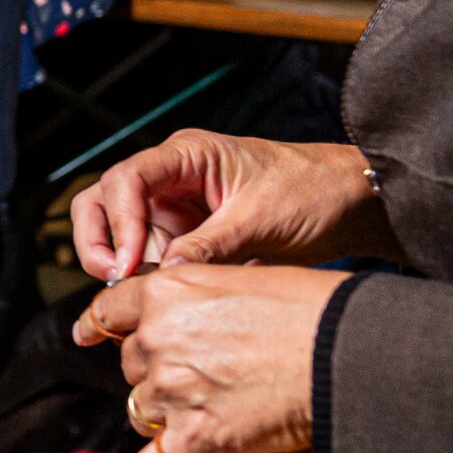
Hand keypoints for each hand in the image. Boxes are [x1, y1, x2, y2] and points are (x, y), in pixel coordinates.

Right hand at [71, 131, 396, 282]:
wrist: (353, 204)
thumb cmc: (314, 191)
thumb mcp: (261, 220)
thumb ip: (210, 246)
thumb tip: (167, 277)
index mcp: (185, 155)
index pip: (125, 179)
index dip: (120, 222)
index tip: (129, 264)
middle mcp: (170, 178)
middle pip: (102, 200)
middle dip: (99, 240)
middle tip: (113, 278)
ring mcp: (175, 208)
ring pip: (119, 231)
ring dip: (120, 262)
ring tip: (141, 292)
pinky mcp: (187, 236)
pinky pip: (151, 256)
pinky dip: (146, 277)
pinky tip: (163, 297)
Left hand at [77, 262, 339, 452]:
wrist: (351, 356)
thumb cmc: (313, 311)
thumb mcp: (242, 279)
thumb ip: (194, 296)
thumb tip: (172, 313)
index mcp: (165, 293)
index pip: (108, 310)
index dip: (98, 324)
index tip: (88, 333)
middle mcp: (156, 339)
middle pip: (131, 363)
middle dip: (156, 369)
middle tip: (201, 374)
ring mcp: (171, 390)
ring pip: (144, 408)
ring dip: (168, 411)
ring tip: (214, 408)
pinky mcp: (194, 438)